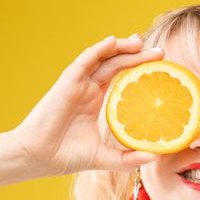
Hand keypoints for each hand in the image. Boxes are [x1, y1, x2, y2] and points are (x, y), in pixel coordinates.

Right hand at [10, 35, 163, 176]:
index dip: (139, 68)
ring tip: (142, 43)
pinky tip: (115, 41)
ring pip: (103, 58)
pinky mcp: (67, 83)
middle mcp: (88, 89)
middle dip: (138, 55)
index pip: (121, 77)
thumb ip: (129, 158)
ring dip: (122, 47)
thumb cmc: (66, 156)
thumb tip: (155, 156)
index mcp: (96, 101)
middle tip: (161, 52)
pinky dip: (99, 49)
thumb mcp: (105, 158)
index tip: (160, 66)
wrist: (38, 158)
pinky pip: (85, 60)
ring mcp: (78, 84)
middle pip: (116, 63)